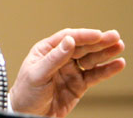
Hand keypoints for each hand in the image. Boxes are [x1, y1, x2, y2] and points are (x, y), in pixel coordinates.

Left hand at [9, 28, 124, 116]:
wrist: (28, 114)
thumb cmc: (26, 92)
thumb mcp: (37, 73)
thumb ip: (54, 58)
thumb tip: (69, 41)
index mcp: (46, 50)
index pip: (66, 38)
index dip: (83, 36)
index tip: (98, 34)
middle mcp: (60, 58)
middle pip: (82, 47)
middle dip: (98, 41)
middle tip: (114, 36)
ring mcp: (70, 71)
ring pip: (91, 59)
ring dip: (105, 53)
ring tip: (119, 46)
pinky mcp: (79, 84)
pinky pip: (94, 75)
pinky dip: (107, 70)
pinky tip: (117, 64)